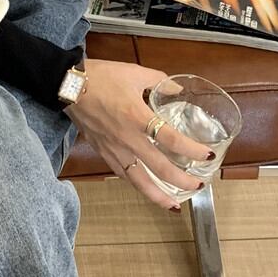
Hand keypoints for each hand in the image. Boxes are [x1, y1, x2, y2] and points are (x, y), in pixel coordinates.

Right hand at [64, 59, 214, 211]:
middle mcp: (129, 138)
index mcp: (138, 117)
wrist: (69, 85)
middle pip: (161, 168)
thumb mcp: (134, 72)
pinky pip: (123, 175)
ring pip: (140, 181)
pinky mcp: (103, 152)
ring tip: (173, 204)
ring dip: (159, 195)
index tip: (207, 155)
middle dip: (184, 181)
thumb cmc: (101, 77)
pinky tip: (145, 188)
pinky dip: (137, 185)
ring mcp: (115, 149)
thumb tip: (177, 89)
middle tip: (198, 185)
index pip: (172, 140)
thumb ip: (159, 80)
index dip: (193, 151)